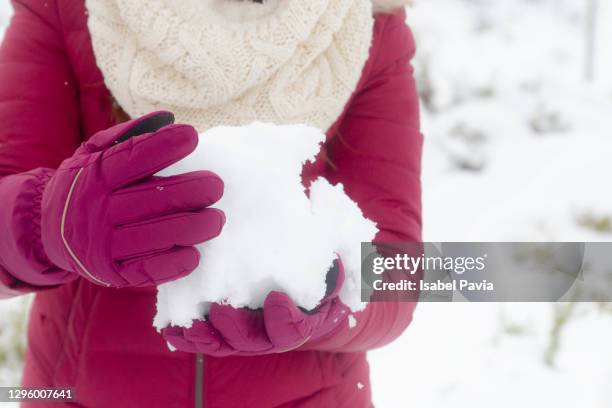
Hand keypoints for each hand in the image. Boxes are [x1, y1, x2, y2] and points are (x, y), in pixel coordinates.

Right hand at [40, 111, 224, 287]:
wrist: (46, 232)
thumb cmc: (84, 186)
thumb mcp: (92, 155)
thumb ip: (127, 136)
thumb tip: (168, 118)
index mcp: (95, 176)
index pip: (133, 158)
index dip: (165, 146)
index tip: (192, 136)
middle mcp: (97, 209)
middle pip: (154, 199)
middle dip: (192, 191)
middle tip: (217, 186)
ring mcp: (103, 244)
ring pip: (157, 235)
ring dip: (194, 227)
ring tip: (217, 219)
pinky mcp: (112, 272)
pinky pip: (149, 269)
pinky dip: (176, 262)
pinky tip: (195, 252)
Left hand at [163, 258, 348, 355]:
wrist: (302, 290)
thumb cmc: (317, 277)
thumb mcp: (332, 270)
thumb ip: (334, 267)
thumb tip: (336, 258)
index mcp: (301, 321)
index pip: (294, 329)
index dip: (285, 318)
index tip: (277, 298)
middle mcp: (271, 334)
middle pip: (253, 341)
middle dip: (235, 328)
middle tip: (219, 308)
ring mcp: (246, 334)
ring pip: (224, 343)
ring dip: (204, 336)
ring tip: (187, 325)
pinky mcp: (224, 329)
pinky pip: (206, 338)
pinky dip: (188, 336)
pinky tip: (172, 328)